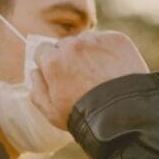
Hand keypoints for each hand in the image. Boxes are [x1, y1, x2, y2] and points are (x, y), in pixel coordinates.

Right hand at [30, 31, 150, 128]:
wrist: (124, 117)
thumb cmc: (85, 118)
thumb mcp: (52, 113)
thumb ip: (37, 91)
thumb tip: (34, 72)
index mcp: (52, 60)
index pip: (43, 51)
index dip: (51, 65)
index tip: (61, 77)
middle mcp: (72, 45)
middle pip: (66, 45)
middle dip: (71, 59)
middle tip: (85, 80)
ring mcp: (96, 41)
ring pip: (88, 42)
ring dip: (91, 54)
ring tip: (102, 78)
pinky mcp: (118, 40)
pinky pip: (109, 42)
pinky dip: (111, 53)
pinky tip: (116, 72)